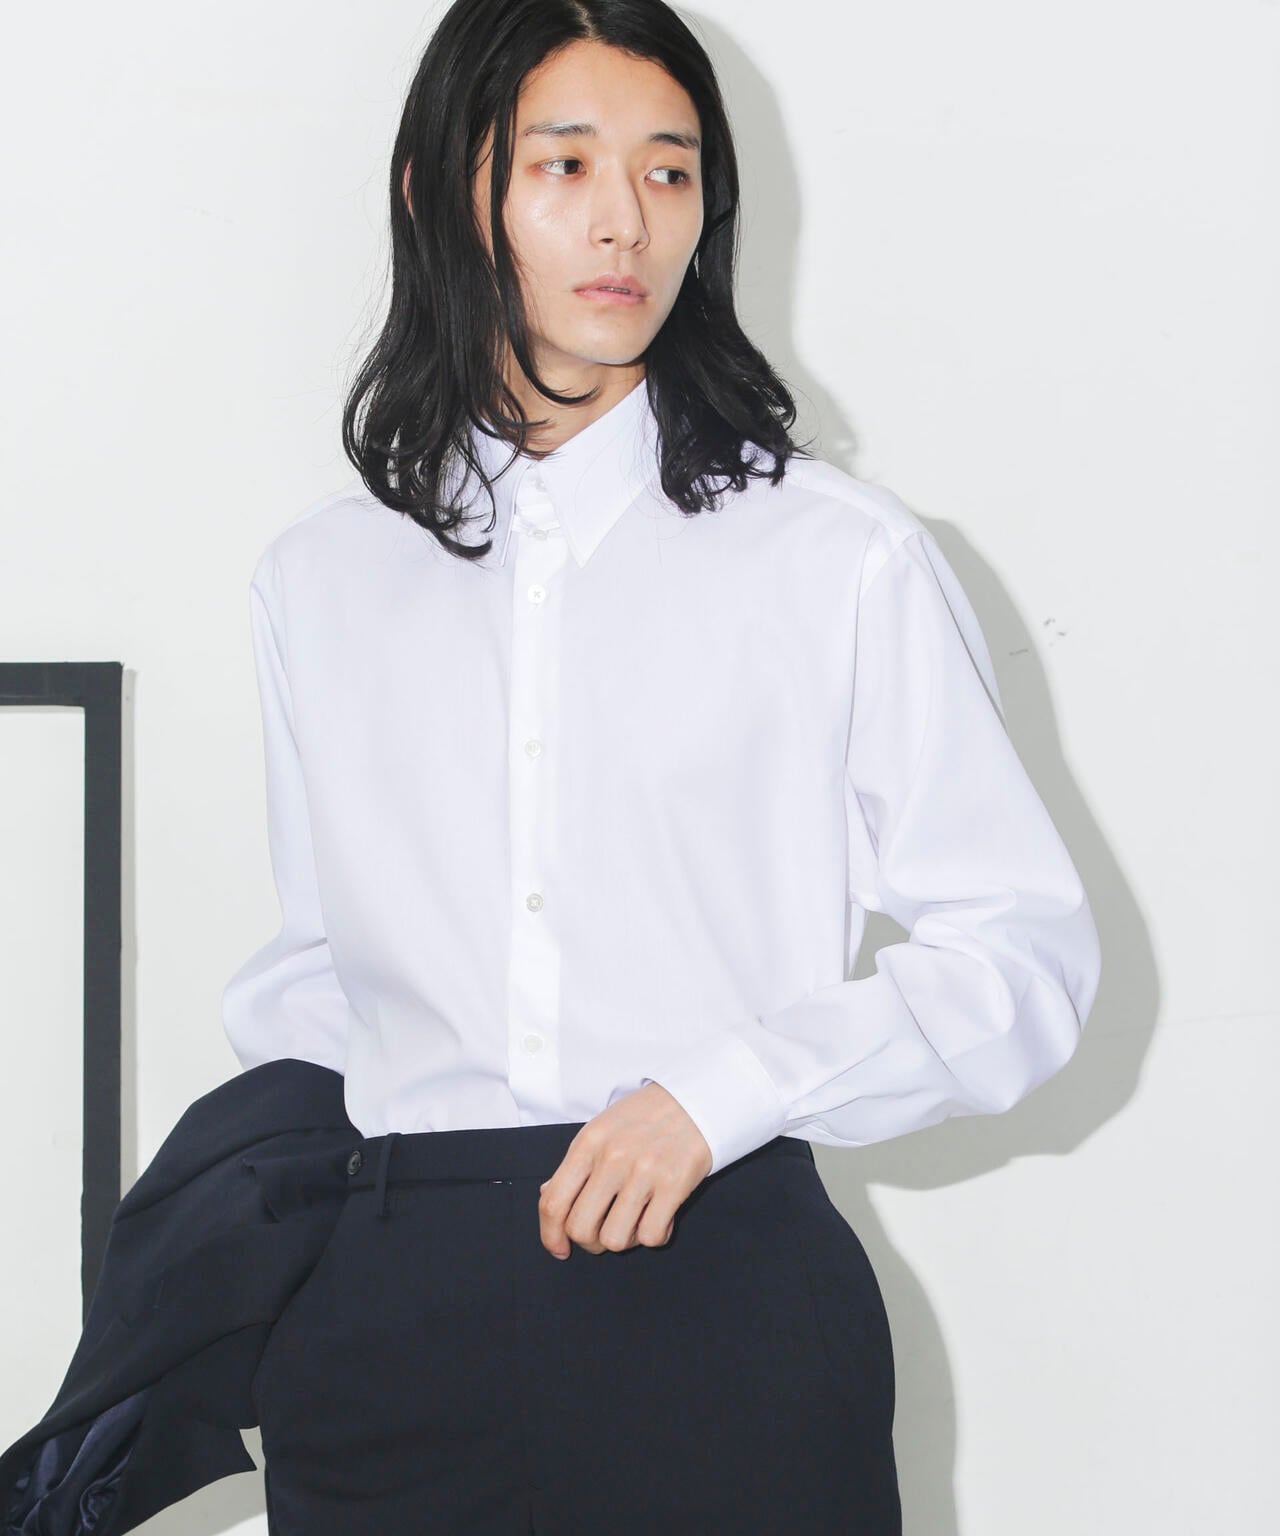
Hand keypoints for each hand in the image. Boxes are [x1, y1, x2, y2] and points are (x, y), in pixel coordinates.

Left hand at [538, 1082, 712, 1258]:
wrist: (695, 1099)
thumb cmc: (645, 1117)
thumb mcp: (601, 1130)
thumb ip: (575, 1165)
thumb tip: (548, 1197)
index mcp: (588, 1144)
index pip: (553, 1203)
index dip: (550, 1235)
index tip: (560, 1248)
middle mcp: (611, 1158)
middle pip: (580, 1229)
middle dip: (590, 1242)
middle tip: (604, 1232)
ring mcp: (643, 1172)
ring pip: (614, 1239)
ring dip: (624, 1239)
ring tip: (636, 1220)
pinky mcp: (674, 1184)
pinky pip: (651, 1236)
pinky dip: (655, 1234)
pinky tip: (660, 1216)